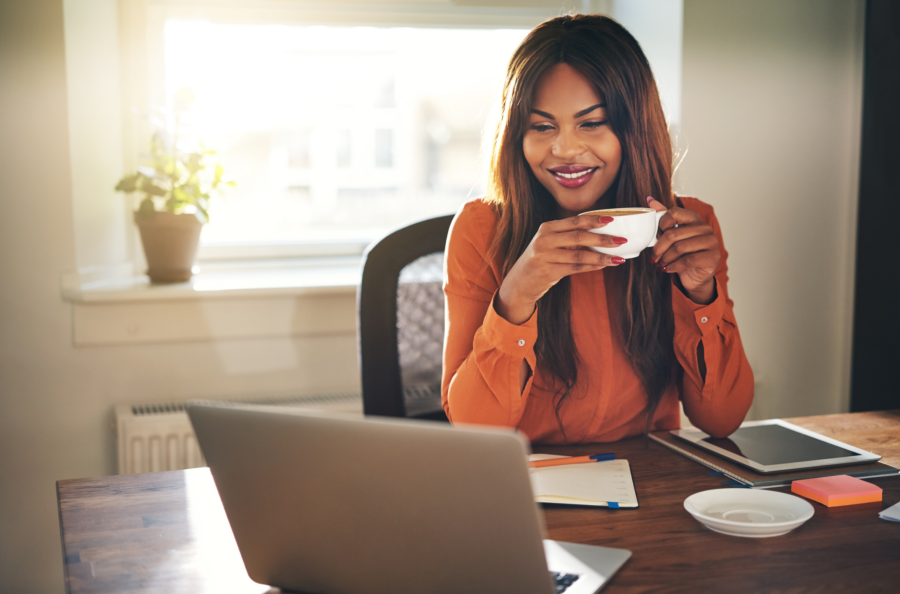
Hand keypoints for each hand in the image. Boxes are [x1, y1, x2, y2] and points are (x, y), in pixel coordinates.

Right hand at [496, 214, 626, 324]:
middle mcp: (544, 239)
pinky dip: (592, 266)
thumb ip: (569, 237)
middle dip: (603, 238)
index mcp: (546, 227)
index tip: (612, 219)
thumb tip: (601, 234)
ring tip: (618, 258)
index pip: (574, 221)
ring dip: (601, 256)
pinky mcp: (548, 272)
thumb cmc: (540, 261)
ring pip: (580, 254)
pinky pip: (575, 268)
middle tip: (621, 240)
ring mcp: (545, 256)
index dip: (594, 219)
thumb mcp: (550, 243)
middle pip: (579, 236)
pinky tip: (603, 265)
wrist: (519, 283)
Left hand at [647, 197, 719, 304]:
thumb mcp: (671, 236)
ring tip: (661, 263)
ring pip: (679, 248)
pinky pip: (687, 260)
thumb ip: (663, 219)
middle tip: (654, 257)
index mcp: (694, 218)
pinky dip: (673, 266)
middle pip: (673, 234)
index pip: (674, 212)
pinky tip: (669, 268)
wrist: (694, 275)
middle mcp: (704, 227)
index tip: (657, 235)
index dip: (661, 225)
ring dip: (666, 258)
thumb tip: (650, 200)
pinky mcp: (712, 257)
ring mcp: (711, 241)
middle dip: (659, 248)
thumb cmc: (682, 254)